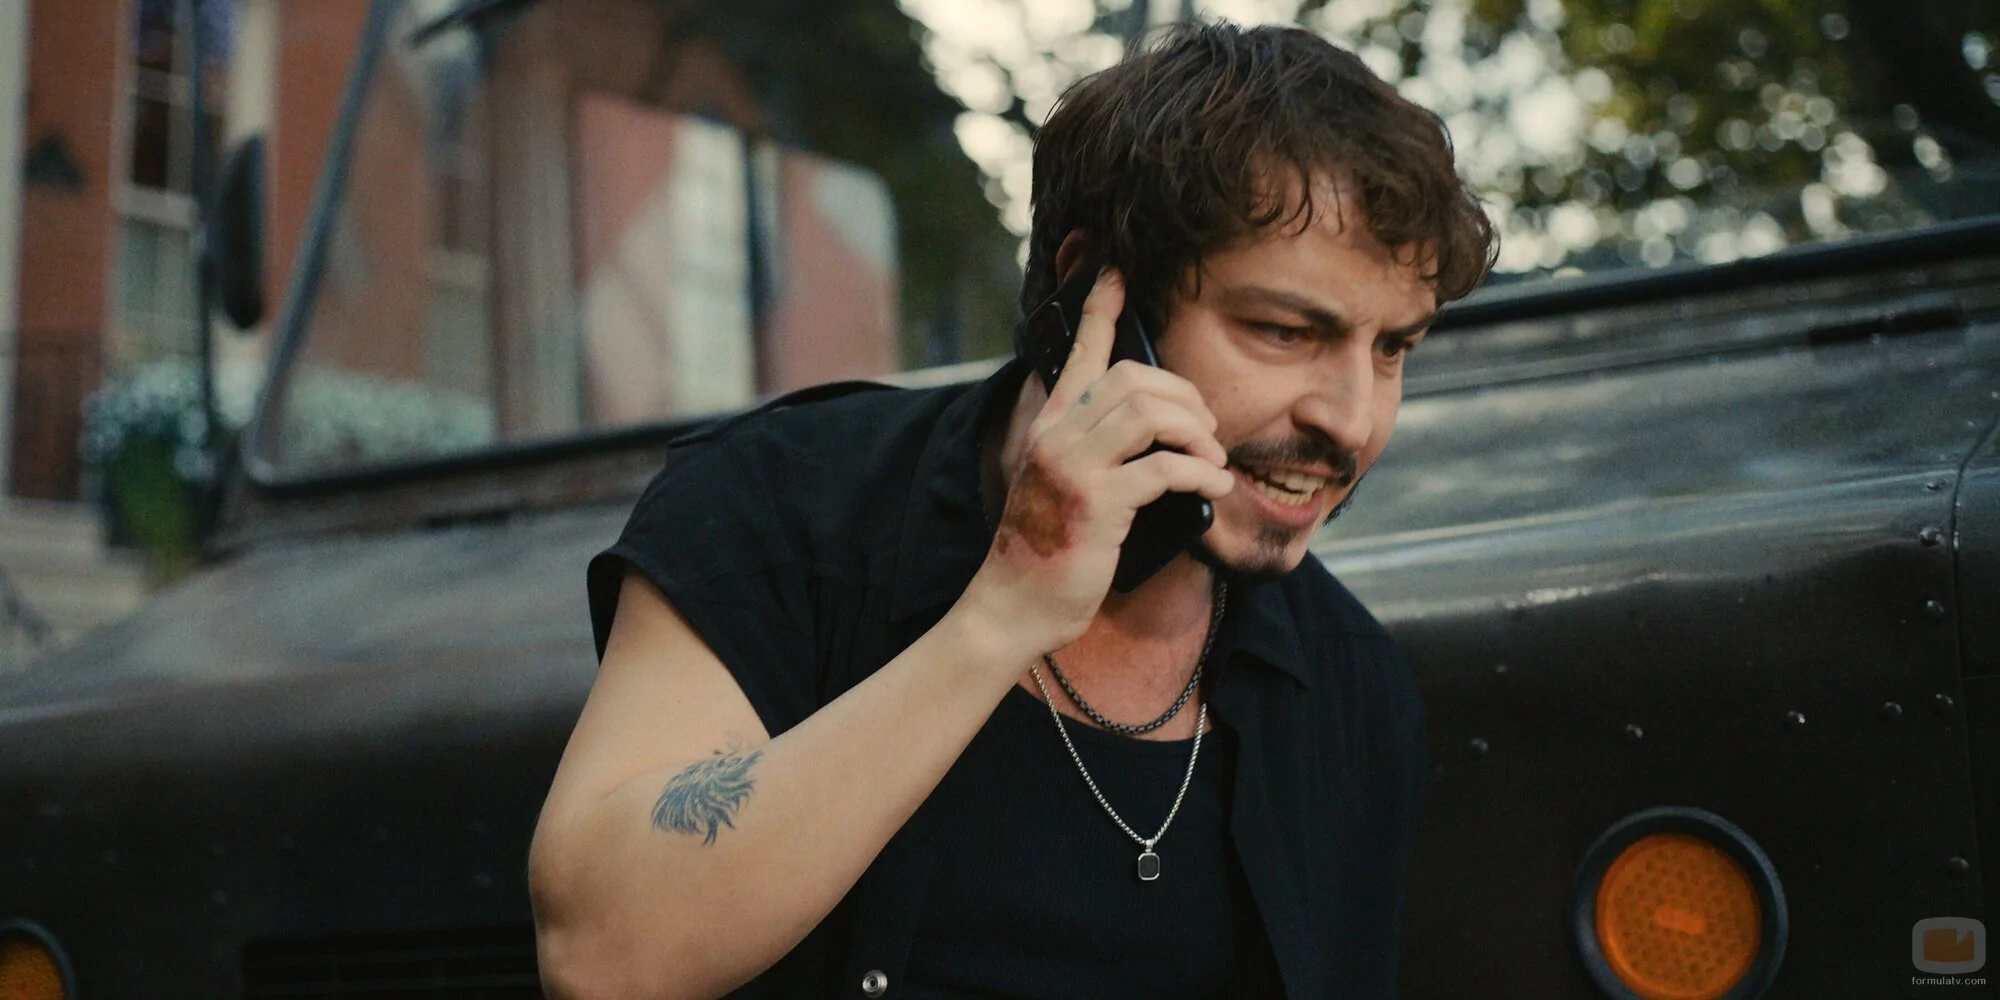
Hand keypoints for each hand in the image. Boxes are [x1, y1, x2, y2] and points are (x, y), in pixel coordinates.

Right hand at [961, 269, 1234, 660]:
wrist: (1013, 605)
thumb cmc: (1047, 548)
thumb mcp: (1063, 483)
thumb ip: (1095, 449)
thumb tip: (1153, 429)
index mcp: (1051, 425)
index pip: (1080, 351)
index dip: (1101, 308)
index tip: (1116, 271)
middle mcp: (1058, 435)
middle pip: (1133, 377)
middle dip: (1185, 395)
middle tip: (1206, 429)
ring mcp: (1074, 468)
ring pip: (1149, 413)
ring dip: (1196, 432)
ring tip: (1211, 458)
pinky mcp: (1096, 505)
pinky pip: (1163, 469)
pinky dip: (1198, 473)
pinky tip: (1212, 485)